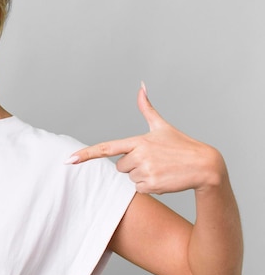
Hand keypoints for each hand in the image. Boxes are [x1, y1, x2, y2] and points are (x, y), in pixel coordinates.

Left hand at [67, 83, 225, 194]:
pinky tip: (164, 178)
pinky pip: (139, 189)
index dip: (86, 154)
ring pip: (129, 178)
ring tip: (161, 168)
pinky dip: (149, 186)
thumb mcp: (162, 126)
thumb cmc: (181, 145)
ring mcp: (145, 171)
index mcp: (138, 141)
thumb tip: (141, 86)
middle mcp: (139, 155)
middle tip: (154, 160)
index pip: (106, 147)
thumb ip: (147, 108)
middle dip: (133, 165)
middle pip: (119, 166)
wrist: (205, 166)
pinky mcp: (152, 185)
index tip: (68, 160)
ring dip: (142, 176)